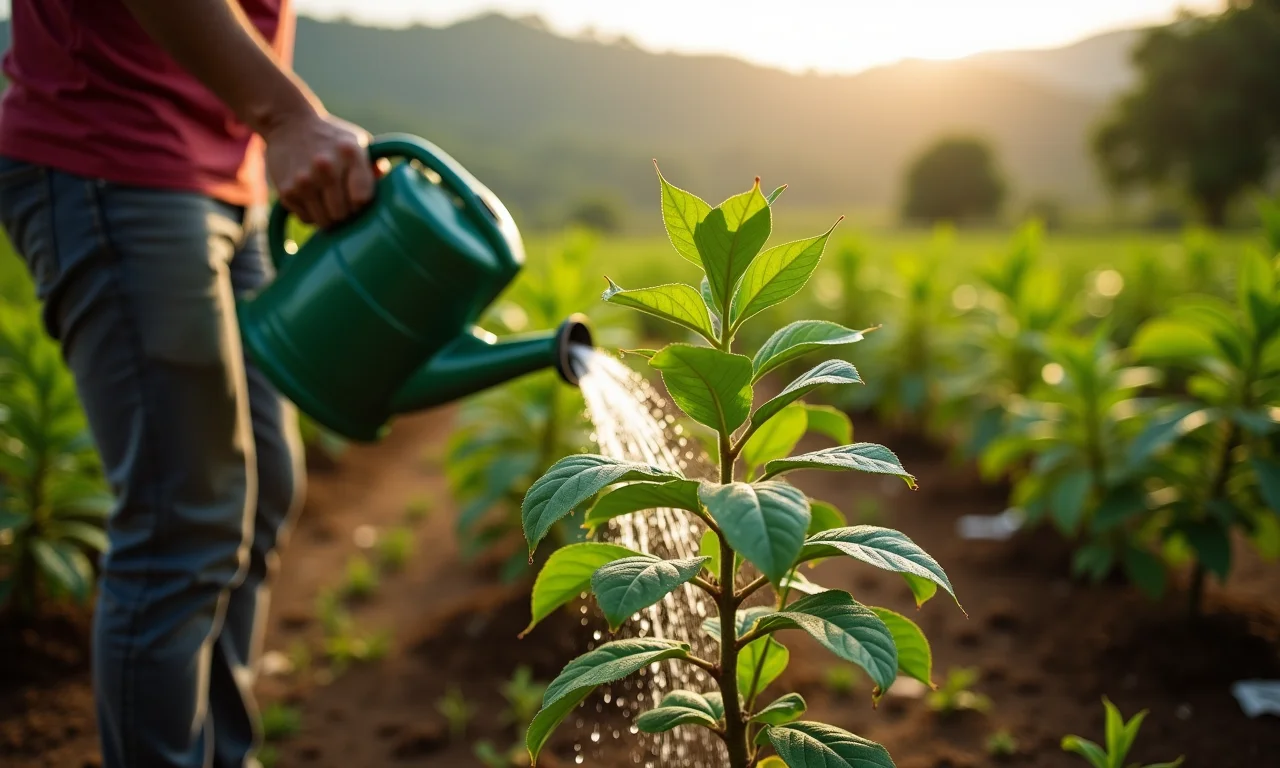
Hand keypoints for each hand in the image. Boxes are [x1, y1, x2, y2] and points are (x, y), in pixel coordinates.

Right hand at [263, 110, 375, 228]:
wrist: (287, 123)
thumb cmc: (331, 137)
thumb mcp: (356, 142)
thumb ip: (374, 166)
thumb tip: (393, 190)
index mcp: (350, 153)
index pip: (363, 199)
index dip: (363, 205)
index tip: (360, 199)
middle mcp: (326, 167)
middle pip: (344, 214)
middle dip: (347, 214)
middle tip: (345, 204)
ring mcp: (304, 180)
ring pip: (325, 222)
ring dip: (329, 217)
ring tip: (329, 202)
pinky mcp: (286, 190)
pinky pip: (306, 219)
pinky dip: (312, 214)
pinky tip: (313, 198)